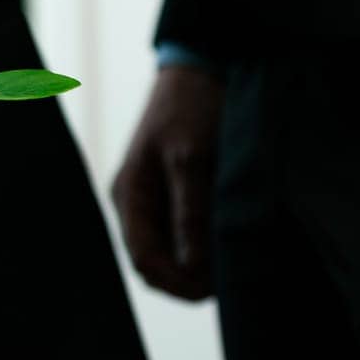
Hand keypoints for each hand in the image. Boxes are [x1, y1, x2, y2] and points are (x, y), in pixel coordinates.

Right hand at [110, 64, 223, 300]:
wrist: (197, 70)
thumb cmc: (189, 109)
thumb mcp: (192, 159)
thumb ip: (189, 213)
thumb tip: (191, 269)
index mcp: (128, 195)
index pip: (143, 261)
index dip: (177, 283)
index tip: (215, 289)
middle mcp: (134, 203)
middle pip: (155, 263)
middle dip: (189, 278)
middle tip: (229, 276)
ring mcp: (151, 199)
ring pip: (170, 252)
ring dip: (198, 263)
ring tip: (231, 255)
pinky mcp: (171, 193)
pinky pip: (181, 234)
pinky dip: (203, 244)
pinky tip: (226, 236)